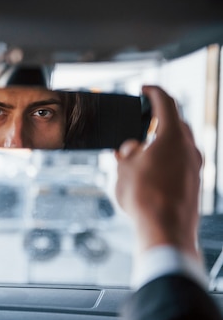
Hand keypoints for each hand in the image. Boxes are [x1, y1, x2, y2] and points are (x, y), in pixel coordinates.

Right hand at [115, 85, 202, 259]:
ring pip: (179, 145)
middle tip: (143, 119)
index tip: (145, 88)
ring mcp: (195, 167)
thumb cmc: (144, 197)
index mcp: (172, 136)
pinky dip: (166, 159)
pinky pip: (181, 163)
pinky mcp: (195, 183)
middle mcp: (189, 148)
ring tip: (141, 151)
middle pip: (176, 123)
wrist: (166, 231)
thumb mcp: (124, 169)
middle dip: (159, 119)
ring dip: (162, 142)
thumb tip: (131, 148)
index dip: (154, 91)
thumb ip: (127, 152)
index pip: (166, 103)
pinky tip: (151, 172)